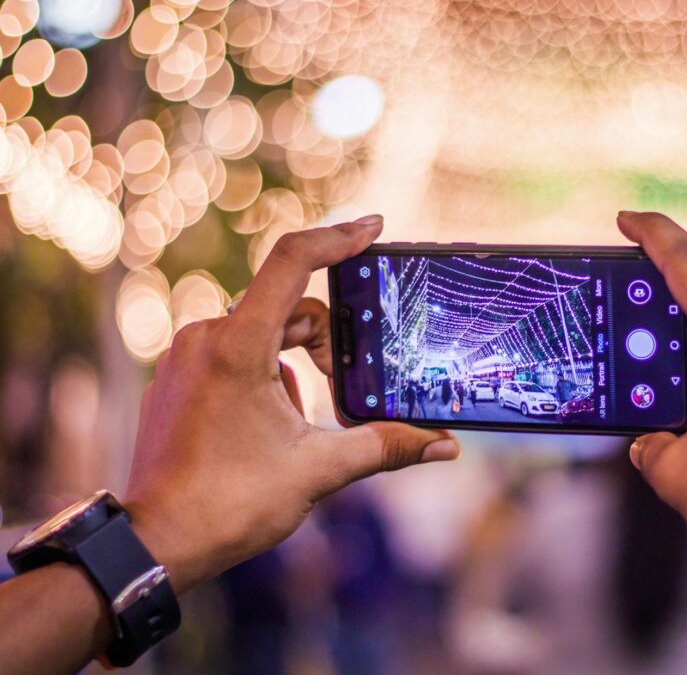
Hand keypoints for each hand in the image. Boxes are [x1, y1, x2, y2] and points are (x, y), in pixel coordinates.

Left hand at [123, 216, 459, 592]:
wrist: (156, 544)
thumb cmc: (229, 504)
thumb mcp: (318, 469)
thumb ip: (384, 446)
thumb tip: (443, 444)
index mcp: (237, 347)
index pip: (293, 262)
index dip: (339, 239)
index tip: (374, 228)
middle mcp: (205, 339)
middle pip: (288, 308)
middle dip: (327, 343)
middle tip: (344, 392)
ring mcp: (186, 357)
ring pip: (262, 331)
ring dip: (297, 362)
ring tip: (305, 420)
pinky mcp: (179, 376)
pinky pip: (235, 351)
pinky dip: (266, 371)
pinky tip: (273, 422)